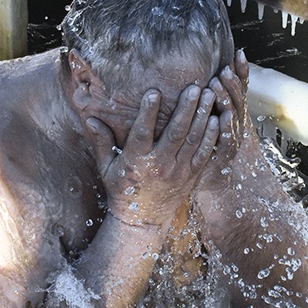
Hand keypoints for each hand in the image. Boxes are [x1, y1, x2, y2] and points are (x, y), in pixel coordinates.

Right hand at [85, 85, 218, 228]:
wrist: (143, 220)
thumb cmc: (122, 190)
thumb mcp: (106, 168)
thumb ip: (101, 142)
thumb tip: (89, 119)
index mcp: (137, 161)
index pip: (143, 132)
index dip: (148, 112)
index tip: (154, 92)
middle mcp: (159, 165)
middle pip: (176, 133)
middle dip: (187, 108)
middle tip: (195, 87)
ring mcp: (178, 171)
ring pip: (194, 140)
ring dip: (203, 115)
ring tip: (210, 94)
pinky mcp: (192, 175)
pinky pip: (205, 153)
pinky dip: (213, 135)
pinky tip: (218, 118)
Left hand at [198, 49, 249, 190]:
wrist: (217, 184)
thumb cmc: (211, 149)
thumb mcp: (211, 121)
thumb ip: (209, 100)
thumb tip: (205, 73)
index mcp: (234, 114)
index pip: (241, 89)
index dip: (242, 72)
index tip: (238, 53)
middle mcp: (237, 125)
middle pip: (238, 100)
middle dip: (232, 84)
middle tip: (223, 70)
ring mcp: (233, 140)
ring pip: (233, 117)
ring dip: (226, 101)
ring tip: (217, 86)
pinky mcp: (224, 157)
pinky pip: (226, 142)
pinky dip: (226, 130)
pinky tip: (222, 119)